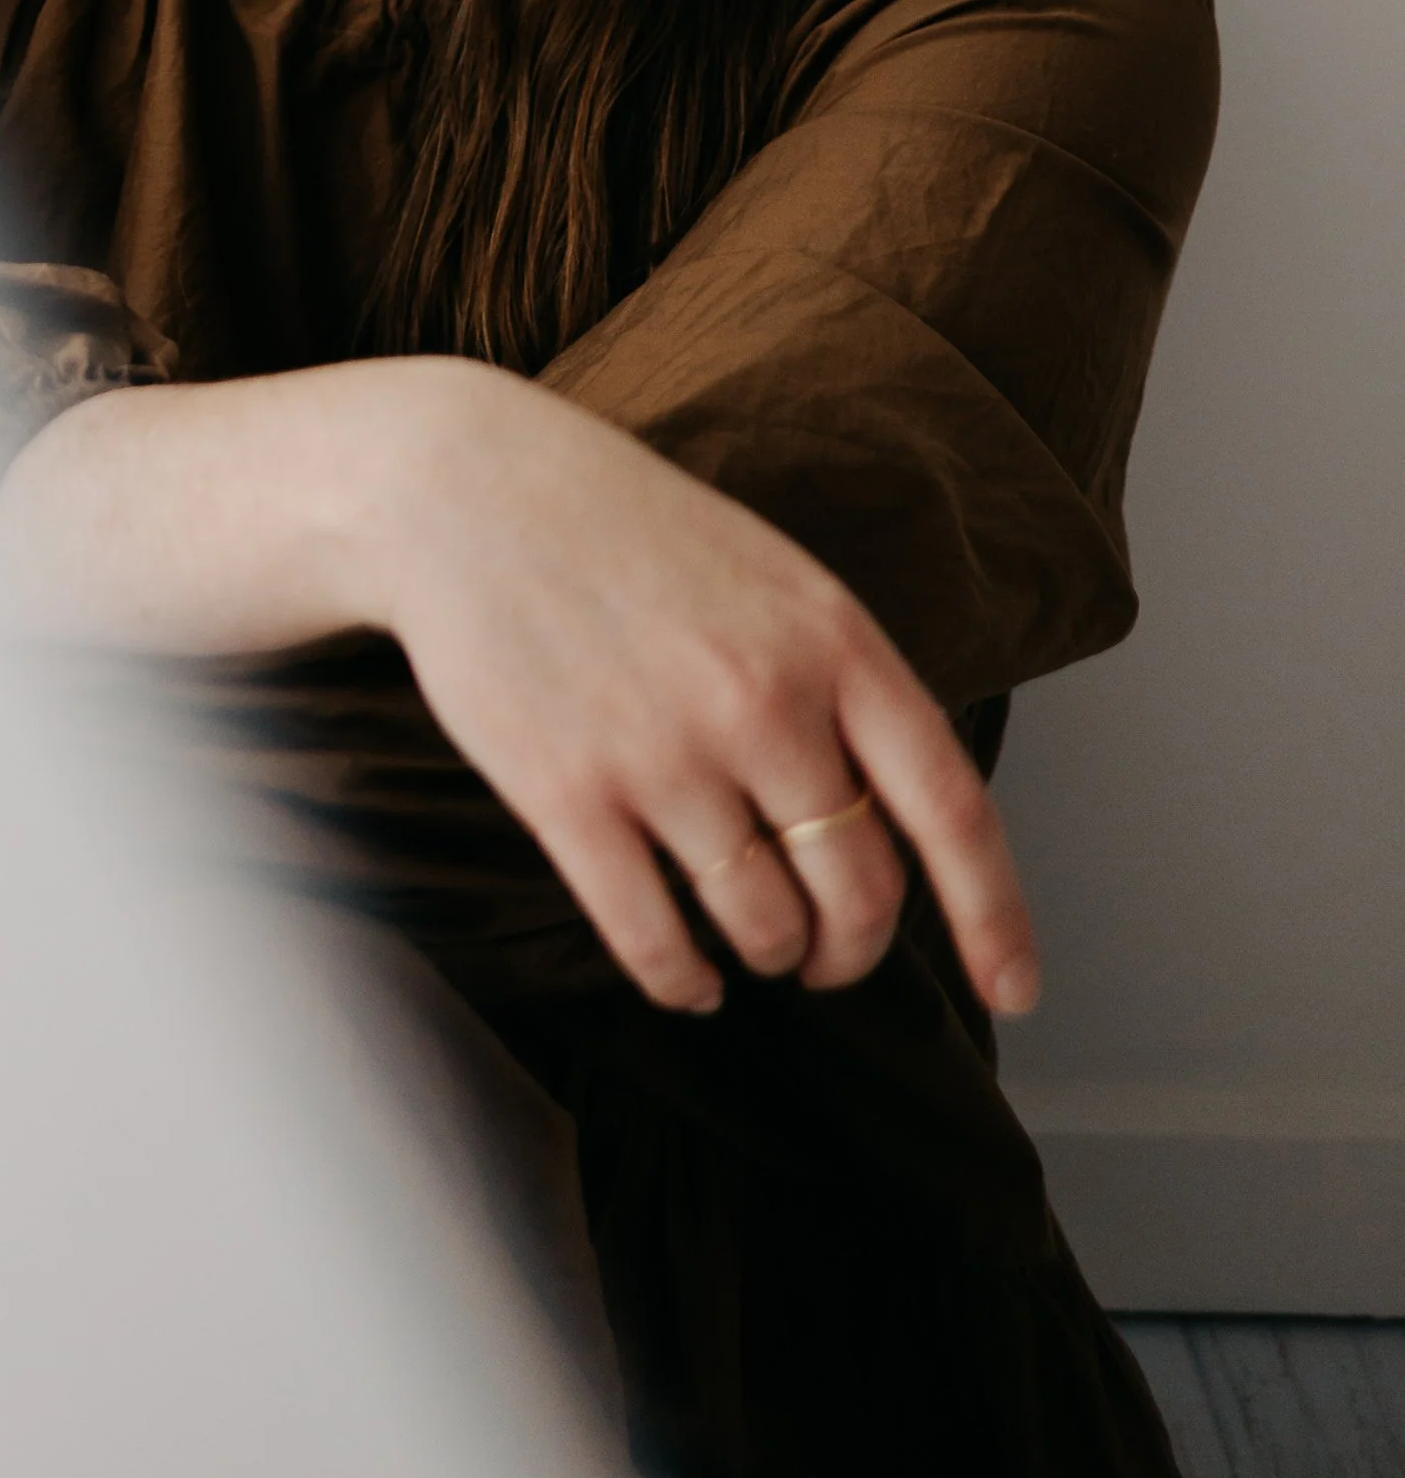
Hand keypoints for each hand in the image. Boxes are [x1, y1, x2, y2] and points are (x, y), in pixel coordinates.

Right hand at [360, 363, 1039, 1019]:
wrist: (463, 486)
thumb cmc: (623, 530)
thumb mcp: (769, 575)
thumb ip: (837, 682)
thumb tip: (892, 824)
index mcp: (832, 638)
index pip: (950, 808)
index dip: (993, 917)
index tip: (1014, 991)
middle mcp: (763, 701)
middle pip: (858, 892)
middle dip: (850, 951)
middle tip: (826, 958)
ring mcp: (663, 753)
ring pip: (762, 926)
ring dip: (764, 958)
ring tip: (747, 946)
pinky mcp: (567, 796)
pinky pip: (654, 941)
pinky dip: (680, 982)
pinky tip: (683, 976)